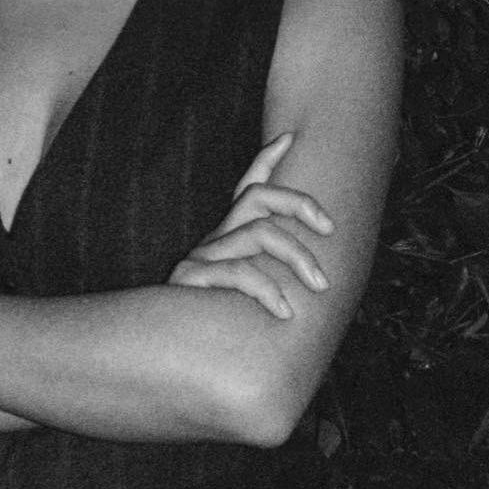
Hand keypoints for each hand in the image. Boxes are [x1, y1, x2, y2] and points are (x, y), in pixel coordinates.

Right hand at [168, 133, 332, 318]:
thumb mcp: (244, 295)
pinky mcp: (190, 278)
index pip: (247, 189)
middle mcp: (215, 239)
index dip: (267, 160)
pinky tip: (284, 312)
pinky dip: (267, 290)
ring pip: (259, 232)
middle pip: (257, 197)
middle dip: (299, 204)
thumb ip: (269, 280)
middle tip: (330, 228)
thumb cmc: (213, 326)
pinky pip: (238, 272)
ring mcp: (202, 256)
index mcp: (228, 237)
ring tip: (320, 284)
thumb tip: (313, 287)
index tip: (290, 137)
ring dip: (297, 255)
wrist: (157, 351)